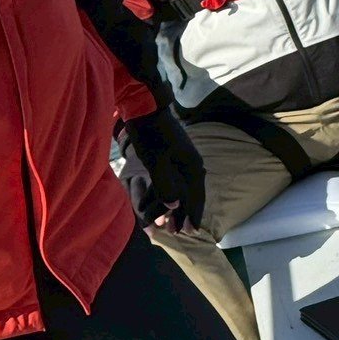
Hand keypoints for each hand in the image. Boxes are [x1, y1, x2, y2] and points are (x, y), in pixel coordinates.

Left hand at [119, 107, 204, 233]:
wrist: (143, 107)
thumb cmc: (151, 135)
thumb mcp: (157, 162)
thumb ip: (166, 184)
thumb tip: (176, 205)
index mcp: (192, 166)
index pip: (196, 196)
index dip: (192, 214)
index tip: (190, 231)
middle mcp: (190, 164)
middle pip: (189, 194)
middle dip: (182, 213)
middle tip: (176, 232)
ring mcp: (180, 159)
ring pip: (178, 188)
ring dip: (171, 205)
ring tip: (166, 222)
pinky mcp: (168, 156)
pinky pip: (169, 180)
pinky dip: (164, 192)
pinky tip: (158, 200)